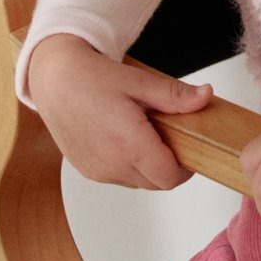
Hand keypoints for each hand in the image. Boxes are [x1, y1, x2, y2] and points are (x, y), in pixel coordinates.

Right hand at [27, 32, 212, 189]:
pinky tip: (124, 137)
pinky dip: (129, 164)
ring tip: (144, 131)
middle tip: (168, 134)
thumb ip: (175, 95)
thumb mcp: (140, 82)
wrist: (53, 80)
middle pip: (156, 182)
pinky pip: (119, 177)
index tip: (190, 147)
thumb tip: (206, 96)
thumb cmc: (92, 78)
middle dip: (169, 164)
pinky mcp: (87, 171)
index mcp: (129, 144)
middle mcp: (112, 164)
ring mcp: (97, 171)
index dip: (186, 166)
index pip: (169, 177)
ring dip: (148, 165)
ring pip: (138, 182)